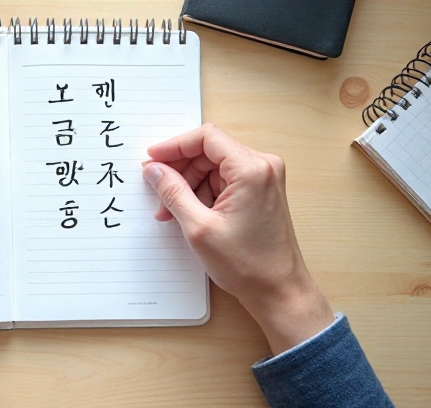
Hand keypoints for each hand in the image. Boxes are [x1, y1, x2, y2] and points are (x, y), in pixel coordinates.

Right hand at [142, 124, 333, 354]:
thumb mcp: (198, 228)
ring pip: (213, 167)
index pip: (206, 138)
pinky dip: (202, 194)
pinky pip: (223, 181)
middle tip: (156, 188)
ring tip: (169, 211)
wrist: (279, 292)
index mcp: (252, 170)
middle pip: (208, 151)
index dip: (174, 145)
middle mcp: (262, 167)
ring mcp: (263, 179)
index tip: (152, 159)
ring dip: (188, 185)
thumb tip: (153, 170)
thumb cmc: (248, 265)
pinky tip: (186, 214)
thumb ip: (172, 192)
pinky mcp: (260, 192)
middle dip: (179, 170)